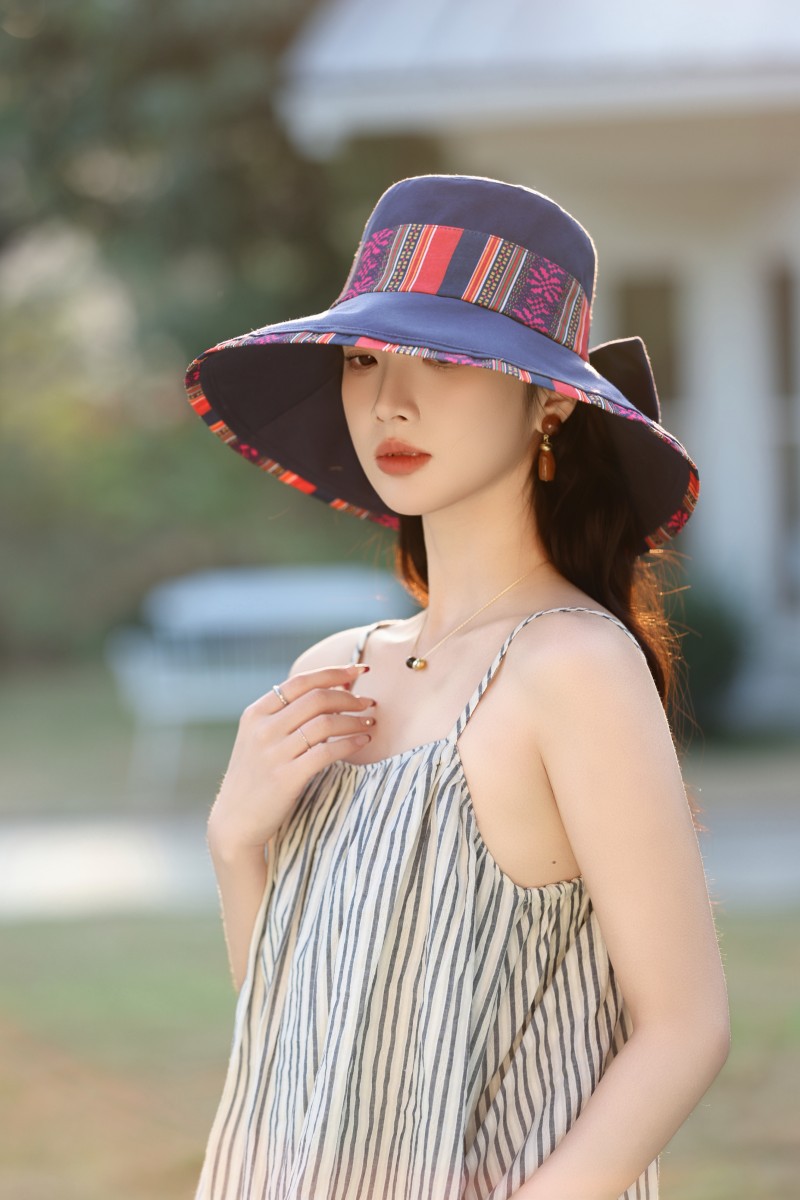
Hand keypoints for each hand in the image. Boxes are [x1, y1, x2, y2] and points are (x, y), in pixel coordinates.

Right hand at [207, 664, 374, 858]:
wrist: (235, 821)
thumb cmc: (256, 777)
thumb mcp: (259, 739)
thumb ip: (286, 715)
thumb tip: (333, 689)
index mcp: (256, 714)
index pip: (301, 681)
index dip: (334, 672)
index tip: (359, 669)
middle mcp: (263, 729)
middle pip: (317, 698)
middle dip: (349, 697)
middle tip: (368, 702)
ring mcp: (273, 753)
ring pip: (325, 723)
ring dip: (354, 720)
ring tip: (370, 723)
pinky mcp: (286, 778)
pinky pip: (327, 752)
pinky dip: (350, 743)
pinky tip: (362, 742)